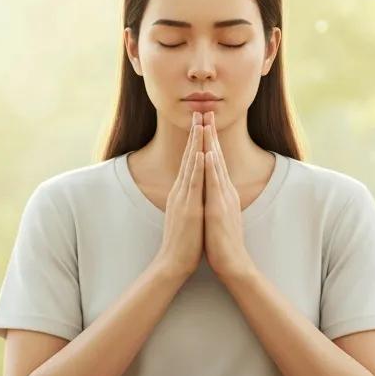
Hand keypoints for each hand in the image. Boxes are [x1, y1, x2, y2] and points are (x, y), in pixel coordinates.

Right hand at [155, 111, 205, 281]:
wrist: (173, 263)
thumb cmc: (184, 243)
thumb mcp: (188, 216)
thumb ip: (190, 201)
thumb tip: (195, 192)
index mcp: (183, 193)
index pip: (190, 162)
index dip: (196, 142)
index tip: (201, 124)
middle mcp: (181, 191)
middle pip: (189, 157)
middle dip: (196, 134)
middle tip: (200, 112)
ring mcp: (183, 198)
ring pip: (190, 165)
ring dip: (196, 143)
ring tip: (201, 123)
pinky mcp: (188, 208)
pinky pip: (193, 183)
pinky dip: (196, 166)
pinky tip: (200, 152)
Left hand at [203, 111, 253, 282]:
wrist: (232, 263)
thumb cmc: (222, 243)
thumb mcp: (217, 215)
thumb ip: (215, 201)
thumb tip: (212, 192)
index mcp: (222, 193)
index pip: (215, 162)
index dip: (210, 142)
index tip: (204, 124)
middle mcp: (225, 191)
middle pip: (216, 157)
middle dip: (210, 134)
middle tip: (206, 111)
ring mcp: (223, 198)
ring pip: (216, 165)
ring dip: (211, 143)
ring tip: (206, 123)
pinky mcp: (218, 208)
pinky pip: (214, 183)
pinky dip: (211, 167)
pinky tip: (208, 153)